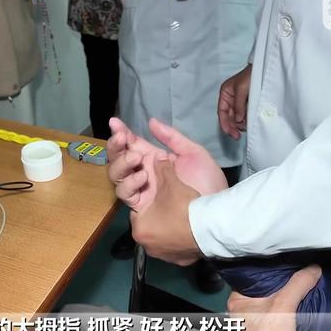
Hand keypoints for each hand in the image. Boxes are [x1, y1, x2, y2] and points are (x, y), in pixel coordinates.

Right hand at [107, 117, 226, 211]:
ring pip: (117, 176)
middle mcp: (144, 173)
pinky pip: (126, 195)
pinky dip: (130, 183)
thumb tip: (151, 122)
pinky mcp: (142, 206)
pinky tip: (143, 175)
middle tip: (122, 138)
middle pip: (119, 160)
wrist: (214, 208)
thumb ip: (171, 137)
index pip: (132, 144)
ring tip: (136, 157)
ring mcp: (142, 190)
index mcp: (155, 159)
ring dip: (122, 163)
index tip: (115, 123)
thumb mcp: (192, 153)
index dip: (122, 133)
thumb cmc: (208, 181)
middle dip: (116, 147)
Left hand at [130, 160, 201, 265]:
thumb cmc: (184, 207)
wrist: (209, 230)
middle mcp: (147, 246)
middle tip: (170, 207)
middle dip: (157, 216)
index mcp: (139, 228)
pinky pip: (176, 248)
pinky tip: (189, 231)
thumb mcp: (171, 183)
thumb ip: (162, 170)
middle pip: (149, 226)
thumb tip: (159, 157)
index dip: (147, 202)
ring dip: (168, 229)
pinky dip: (180, 239)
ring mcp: (163, 256)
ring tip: (181, 218)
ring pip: (162, 239)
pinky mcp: (179, 261)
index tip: (158, 197)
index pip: (137, 212)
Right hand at [218, 64, 251, 139]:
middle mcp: (231, 99)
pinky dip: (246, 120)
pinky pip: (244, 115)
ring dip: (240, 124)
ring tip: (246, 127)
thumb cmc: (251, 75)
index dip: (224, 122)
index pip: (222, 111)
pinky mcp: (248, 104)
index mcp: (225, 93)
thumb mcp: (242, 89)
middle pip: (228, 117)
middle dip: (232, 126)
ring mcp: (239, 102)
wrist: (265, 70)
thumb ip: (239, 105)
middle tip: (237, 136)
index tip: (228, 132)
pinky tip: (249, 123)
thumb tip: (238, 120)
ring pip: (236, 118)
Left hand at [227, 265, 321, 330]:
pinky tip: (291, 306)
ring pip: (266, 302)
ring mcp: (248, 321)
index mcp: (236, 300)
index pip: (251, 277)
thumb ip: (299, 283)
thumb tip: (312, 269)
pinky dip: (280, 309)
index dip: (266, 270)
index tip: (279, 265)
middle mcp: (239, 310)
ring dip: (278, 298)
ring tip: (292, 289)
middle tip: (289, 276)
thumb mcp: (285, 303)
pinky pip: (271, 313)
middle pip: (260, 289)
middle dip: (275, 284)